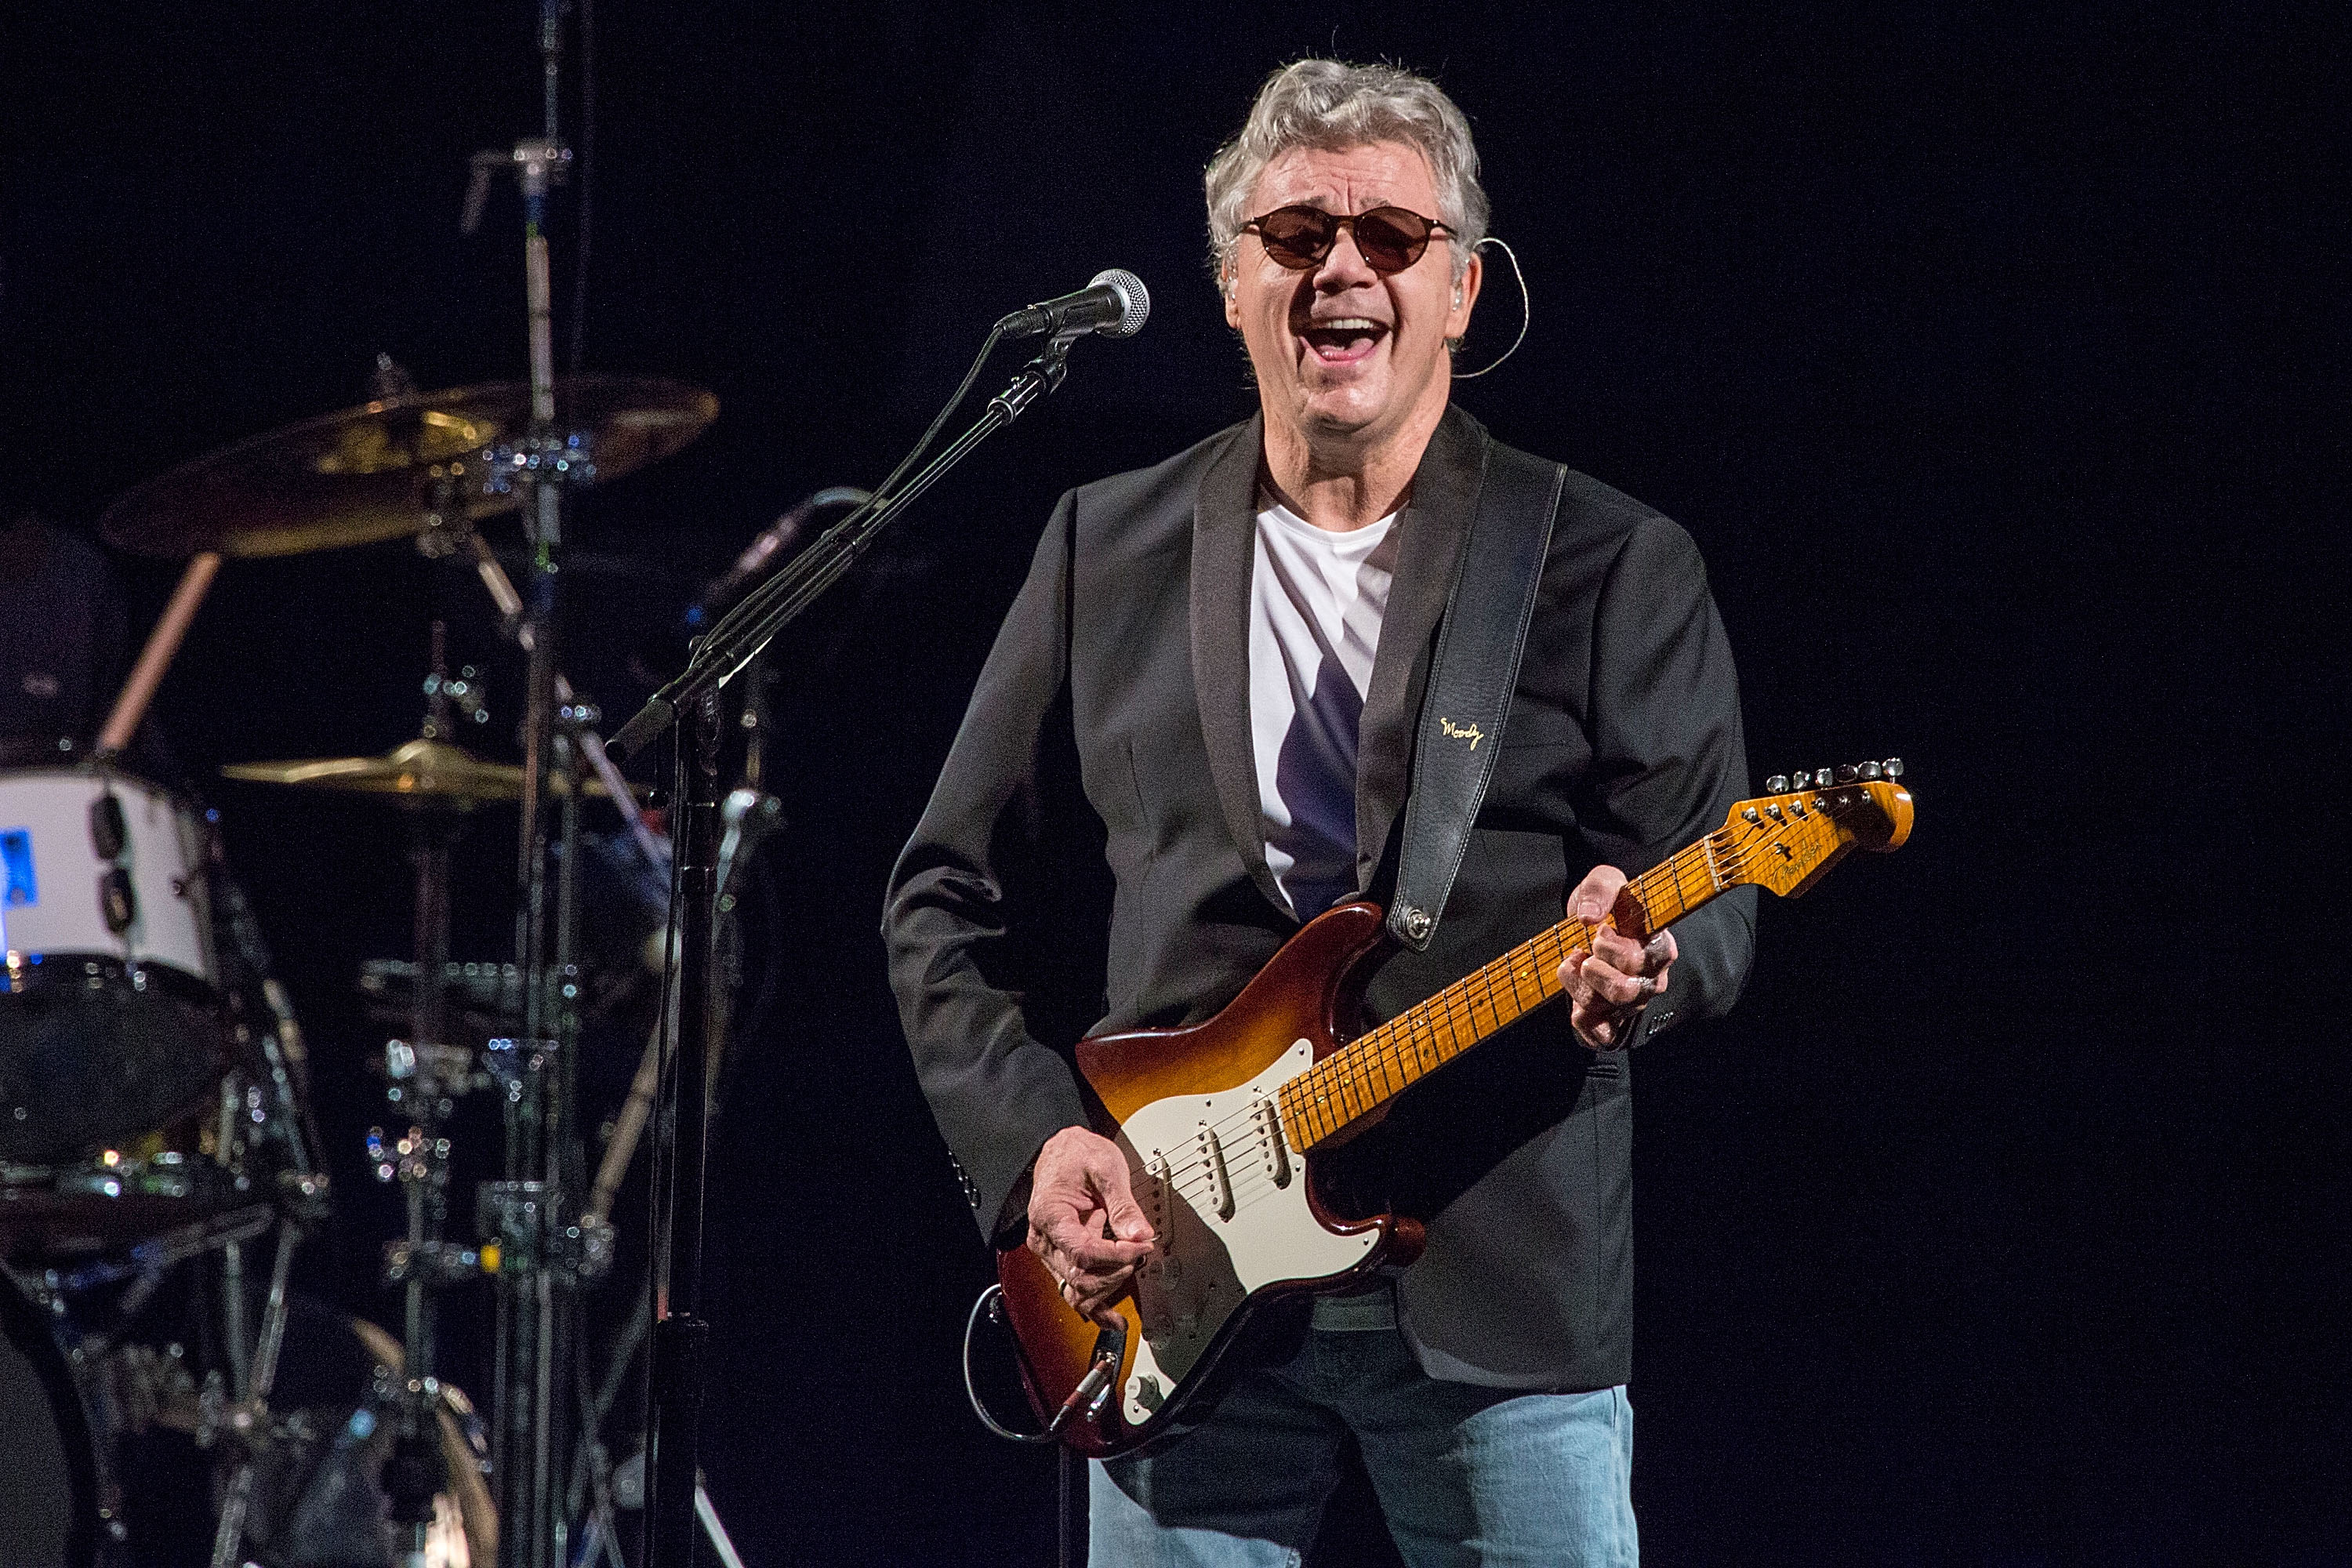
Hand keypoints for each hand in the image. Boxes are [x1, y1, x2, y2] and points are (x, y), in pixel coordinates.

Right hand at [1026, 1126, 1155, 1328]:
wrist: (1061, 1152)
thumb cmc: (1077, 1155)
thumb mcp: (1105, 1167)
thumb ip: (1122, 1203)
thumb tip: (1140, 1234)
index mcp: (1050, 1216)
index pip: (1083, 1252)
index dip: (1117, 1255)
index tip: (1141, 1246)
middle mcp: (1045, 1241)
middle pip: (1081, 1277)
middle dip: (1117, 1269)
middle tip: (1141, 1250)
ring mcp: (1052, 1254)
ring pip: (1079, 1291)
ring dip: (1110, 1284)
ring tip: (1132, 1264)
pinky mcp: (1062, 1260)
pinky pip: (1075, 1293)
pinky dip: (1096, 1309)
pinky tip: (1115, 1319)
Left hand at [1557, 864, 1677, 1051]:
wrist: (1594, 919)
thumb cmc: (1608, 902)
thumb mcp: (1604, 881)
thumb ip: (1600, 891)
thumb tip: (1588, 918)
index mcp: (1658, 948)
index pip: (1639, 962)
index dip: (1613, 950)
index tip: (1600, 933)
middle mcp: (1651, 979)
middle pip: (1624, 992)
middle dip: (1594, 971)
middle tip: (1586, 953)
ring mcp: (1632, 1001)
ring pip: (1604, 1010)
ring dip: (1578, 987)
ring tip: (1572, 964)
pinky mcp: (1613, 1019)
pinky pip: (1600, 1036)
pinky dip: (1582, 1021)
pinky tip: (1574, 1000)